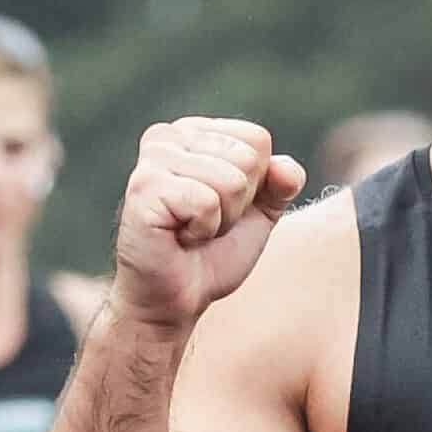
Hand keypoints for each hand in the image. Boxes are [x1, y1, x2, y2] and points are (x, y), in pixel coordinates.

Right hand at [112, 118, 306, 330]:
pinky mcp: (144, 187)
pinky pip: (207, 203)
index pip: (258, 139)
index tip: (221, 207)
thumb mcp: (259, 213)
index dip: (255, 185)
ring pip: (231, 181)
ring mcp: (153, 159)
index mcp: (194, 132)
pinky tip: (178, 237)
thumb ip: (281, 183)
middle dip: (238, 205)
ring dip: (220, 220)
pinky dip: (202, 230)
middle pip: (248, 159)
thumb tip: (286, 168)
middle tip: (204, 224)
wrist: (175, 299)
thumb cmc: (212, 253)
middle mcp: (168, 135)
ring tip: (191, 231)